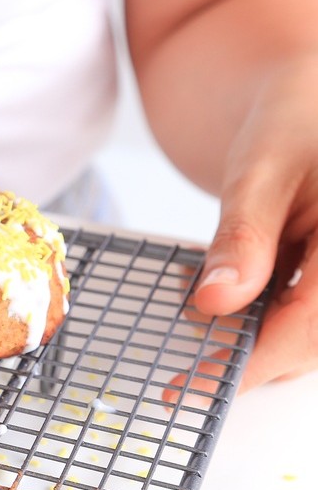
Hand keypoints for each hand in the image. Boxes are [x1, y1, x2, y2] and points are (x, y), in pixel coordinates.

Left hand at [192, 56, 317, 391]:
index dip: (255, 362)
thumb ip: (242, 236)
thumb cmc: (294, 119)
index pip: (311, 322)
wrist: (308, 100)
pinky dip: (256, 315)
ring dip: (249, 334)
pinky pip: (301, 317)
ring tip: (198, 293)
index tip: (194, 389)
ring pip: (306, 337)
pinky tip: (222, 286)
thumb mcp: (259, 170)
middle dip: (246, 354)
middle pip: (311, 341)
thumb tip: (214, 303)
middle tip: (184, 366)